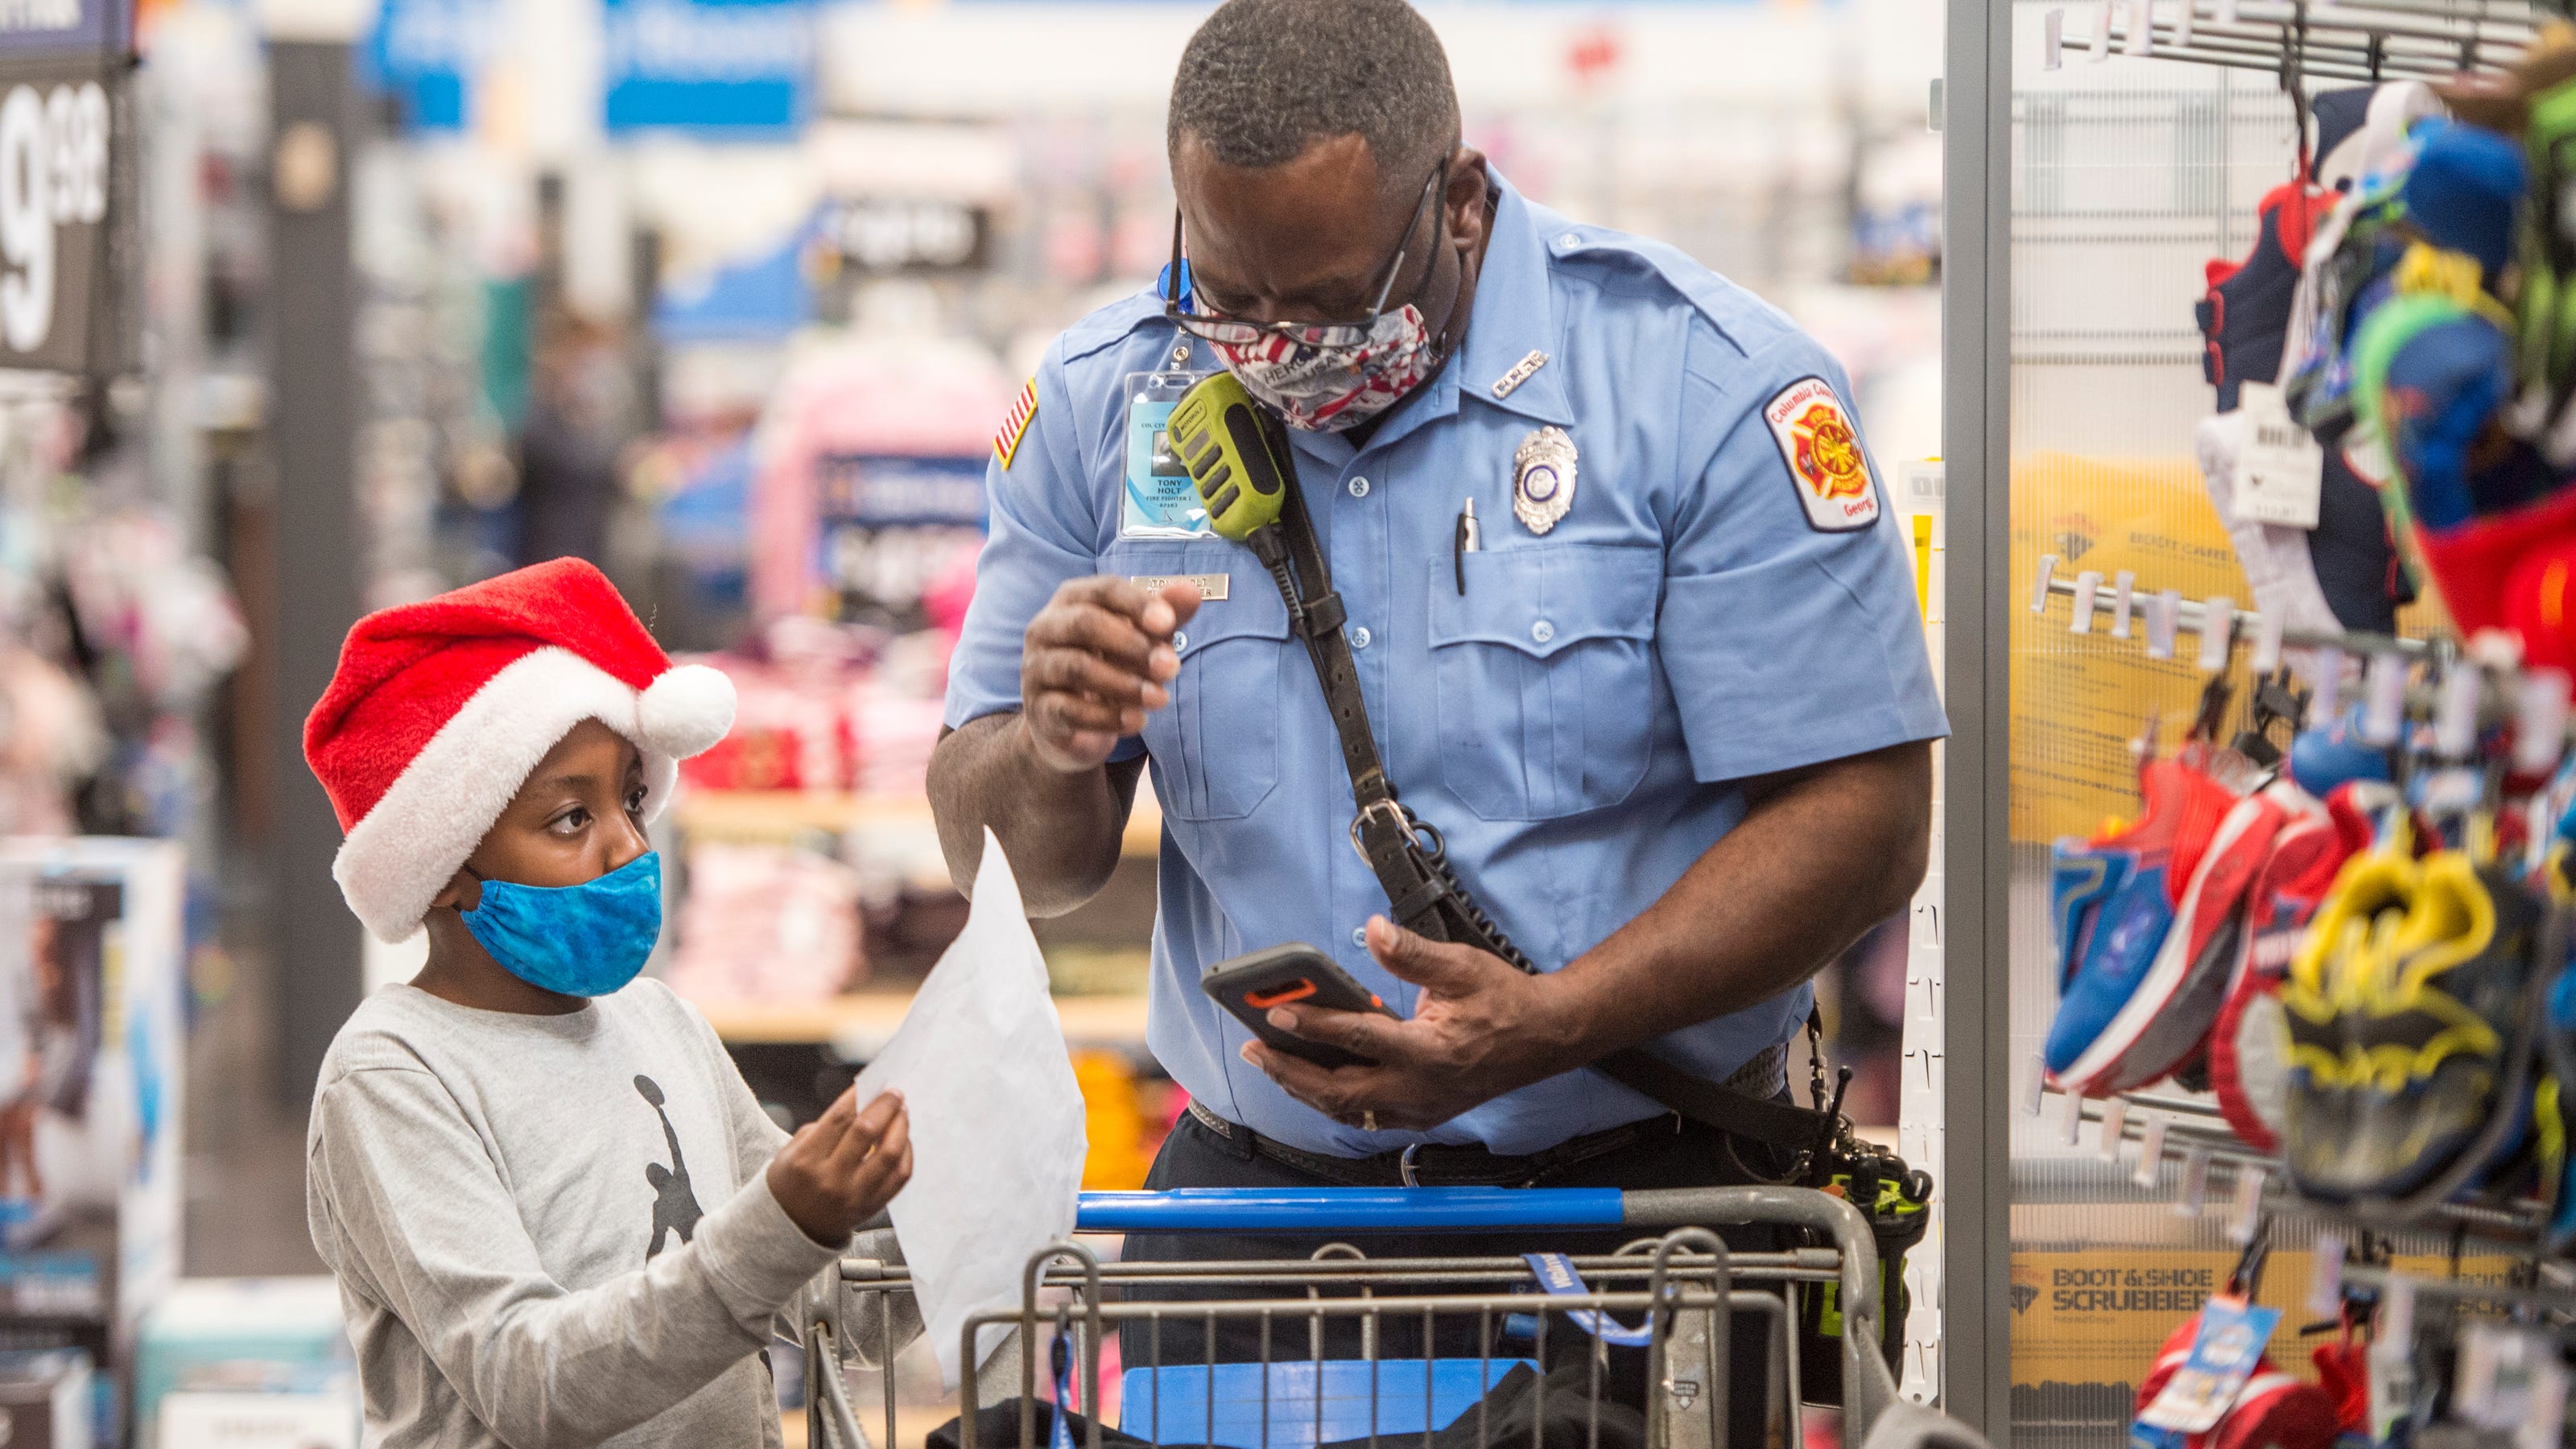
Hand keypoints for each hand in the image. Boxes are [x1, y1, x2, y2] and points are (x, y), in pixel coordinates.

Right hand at [767, 1088, 913, 1246]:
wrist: (792, 1227)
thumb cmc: (793, 1180)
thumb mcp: (793, 1150)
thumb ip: (828, 1126)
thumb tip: (866, 1102)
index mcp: (807, 1159)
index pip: (841, 1118)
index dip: (861, 1095)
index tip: (875, 1083)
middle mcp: (831, 1179)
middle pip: (867, 1132)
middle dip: (886, 1106)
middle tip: (895, 1093)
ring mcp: (854, 1196)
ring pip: (890, 1154)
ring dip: (901, 1127)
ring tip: (902, 1113)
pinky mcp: (871, 1206)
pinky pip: (900, 1176)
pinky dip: (906, 1153)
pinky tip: (902, 1140)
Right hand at [1018, 578, 1202, 772]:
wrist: (1070, 721)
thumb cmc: (1110, 664)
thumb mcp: (1142, 639)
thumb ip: (1165, 617)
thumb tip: (1191, 591)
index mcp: (1072, 600)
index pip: (1104, 590)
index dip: (1137, 604)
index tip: (1169, 623)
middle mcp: (1045, 628)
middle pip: (1085, 623)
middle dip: (1132, 645)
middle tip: (1172, 668)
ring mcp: (1036, 668)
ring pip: (1077, 668)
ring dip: (1125, 684)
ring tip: (1161, 699)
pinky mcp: (1037, 708)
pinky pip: (1068, 710)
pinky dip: (1107, 718)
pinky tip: (1138, 722)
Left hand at [1240, 918, 1591, 1132]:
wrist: (1546, 1039)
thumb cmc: (1505, 1001)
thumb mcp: (1463, 966)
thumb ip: (1413, 953)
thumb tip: (1375, 929)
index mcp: (1430, 1052)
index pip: (1358, 1039)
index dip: (1314, 1026)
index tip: (1275, 1014)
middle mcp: (1420, 1090)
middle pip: (1339, 1091)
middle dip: (1290, 1070)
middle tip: (1253, 1048)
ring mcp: (1420, 1109)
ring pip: (1348, 1109)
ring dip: (1305, 1088)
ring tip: (1270, 1064)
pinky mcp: (1422, 1114)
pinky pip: (1366, 1114)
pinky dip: (1332, 1099)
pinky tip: (1311, 1081)